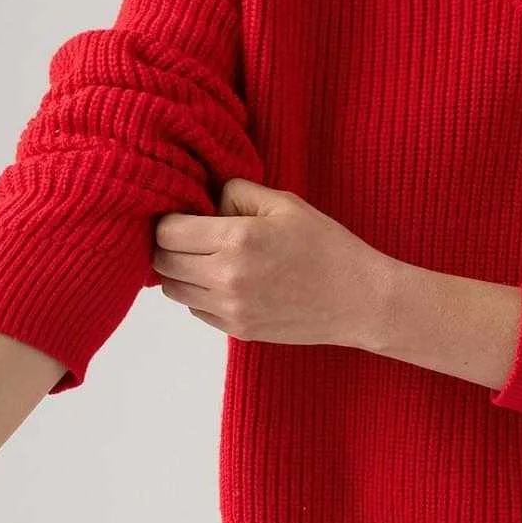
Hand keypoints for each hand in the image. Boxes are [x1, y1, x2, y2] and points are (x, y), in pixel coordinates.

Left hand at [152, 177, 392, 349]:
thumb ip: (237, 193)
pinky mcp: (237, 330)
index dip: (168, 219)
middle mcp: (226, 278)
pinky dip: (199, 293)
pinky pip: (196, 310)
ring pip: (174, 290)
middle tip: (188, 234)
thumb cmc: (327, 247)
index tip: (181, 214)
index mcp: (236, 240)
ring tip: (205, 257)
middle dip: (168, 245)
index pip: (168, 232)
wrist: (359, 300)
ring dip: (180, 271)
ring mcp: (230, 309)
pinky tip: (224, 280)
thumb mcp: (285, 204)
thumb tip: (206, 199)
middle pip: (162, 262)